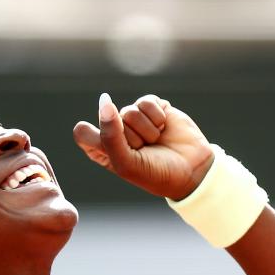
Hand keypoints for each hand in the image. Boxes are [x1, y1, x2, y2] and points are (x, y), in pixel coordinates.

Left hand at [73, 93, 213, 200]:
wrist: (192, 170)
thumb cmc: (155, 173)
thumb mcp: (126, 163)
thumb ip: (110, 135)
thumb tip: (105, 100)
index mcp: (101, 148)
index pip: (82, 132)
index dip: (99, 137)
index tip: (117, 149)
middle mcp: (116, 131)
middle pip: (108, 119)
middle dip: (131, 137)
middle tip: (145, 150)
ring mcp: (134, 119)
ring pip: (129, 110)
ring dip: (146, 129)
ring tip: (156, 141)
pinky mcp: (152, 107)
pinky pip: (146, 102)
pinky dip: (157, 117)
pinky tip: (164, 127)